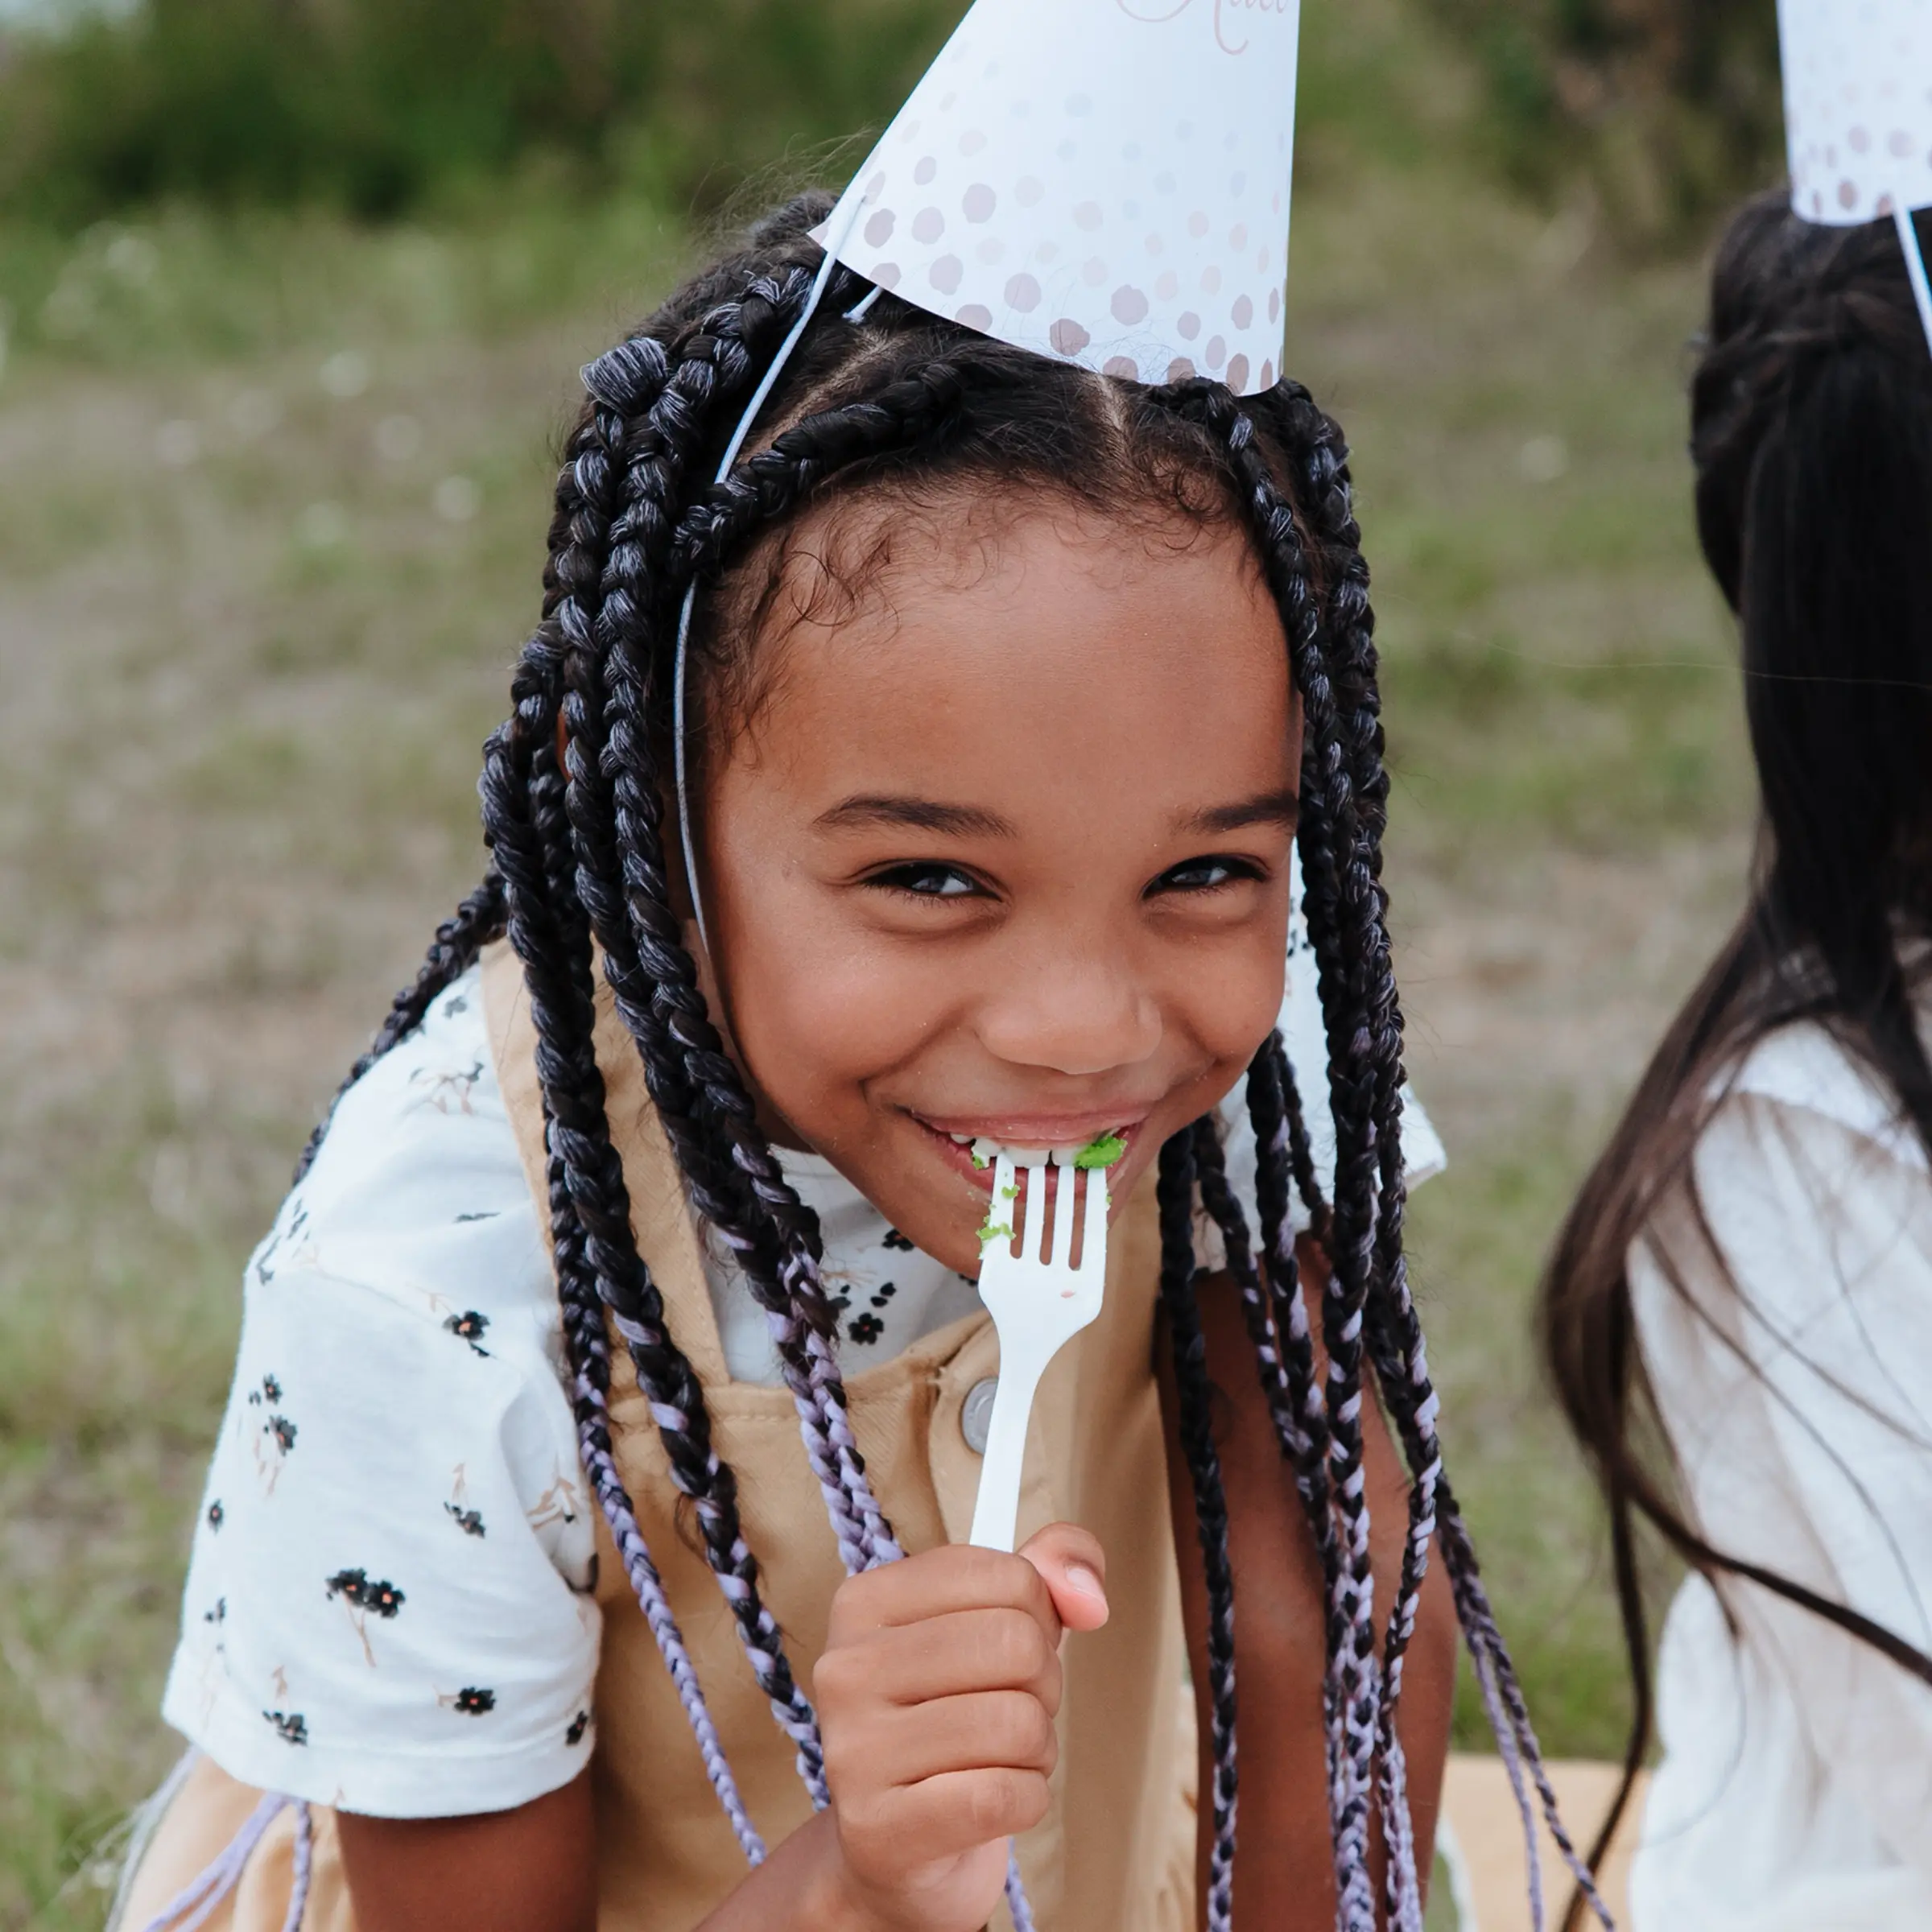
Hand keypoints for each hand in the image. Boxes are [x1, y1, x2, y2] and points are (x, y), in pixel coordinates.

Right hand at [811, 1522, 1109, 1931]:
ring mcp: (854, 1751)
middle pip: (1017, 1645)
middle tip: (1012, 1707)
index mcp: (864, 1601)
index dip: (1040, 1614)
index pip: (1006, 1575)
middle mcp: (845, 1668)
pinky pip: (1007, 1796)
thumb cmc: (955, 1716)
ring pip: (1018, 1723)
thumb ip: (1052, 1568)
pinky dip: (1027, 1800)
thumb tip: (1087, 1596)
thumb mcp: (1000, 1622)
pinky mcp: (881, 1830)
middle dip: (1043, 1684)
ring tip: (1000, 1758)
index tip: (1009, 1646)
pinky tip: (992, 1803)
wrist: (897, 1852)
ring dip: (1037, 1748)